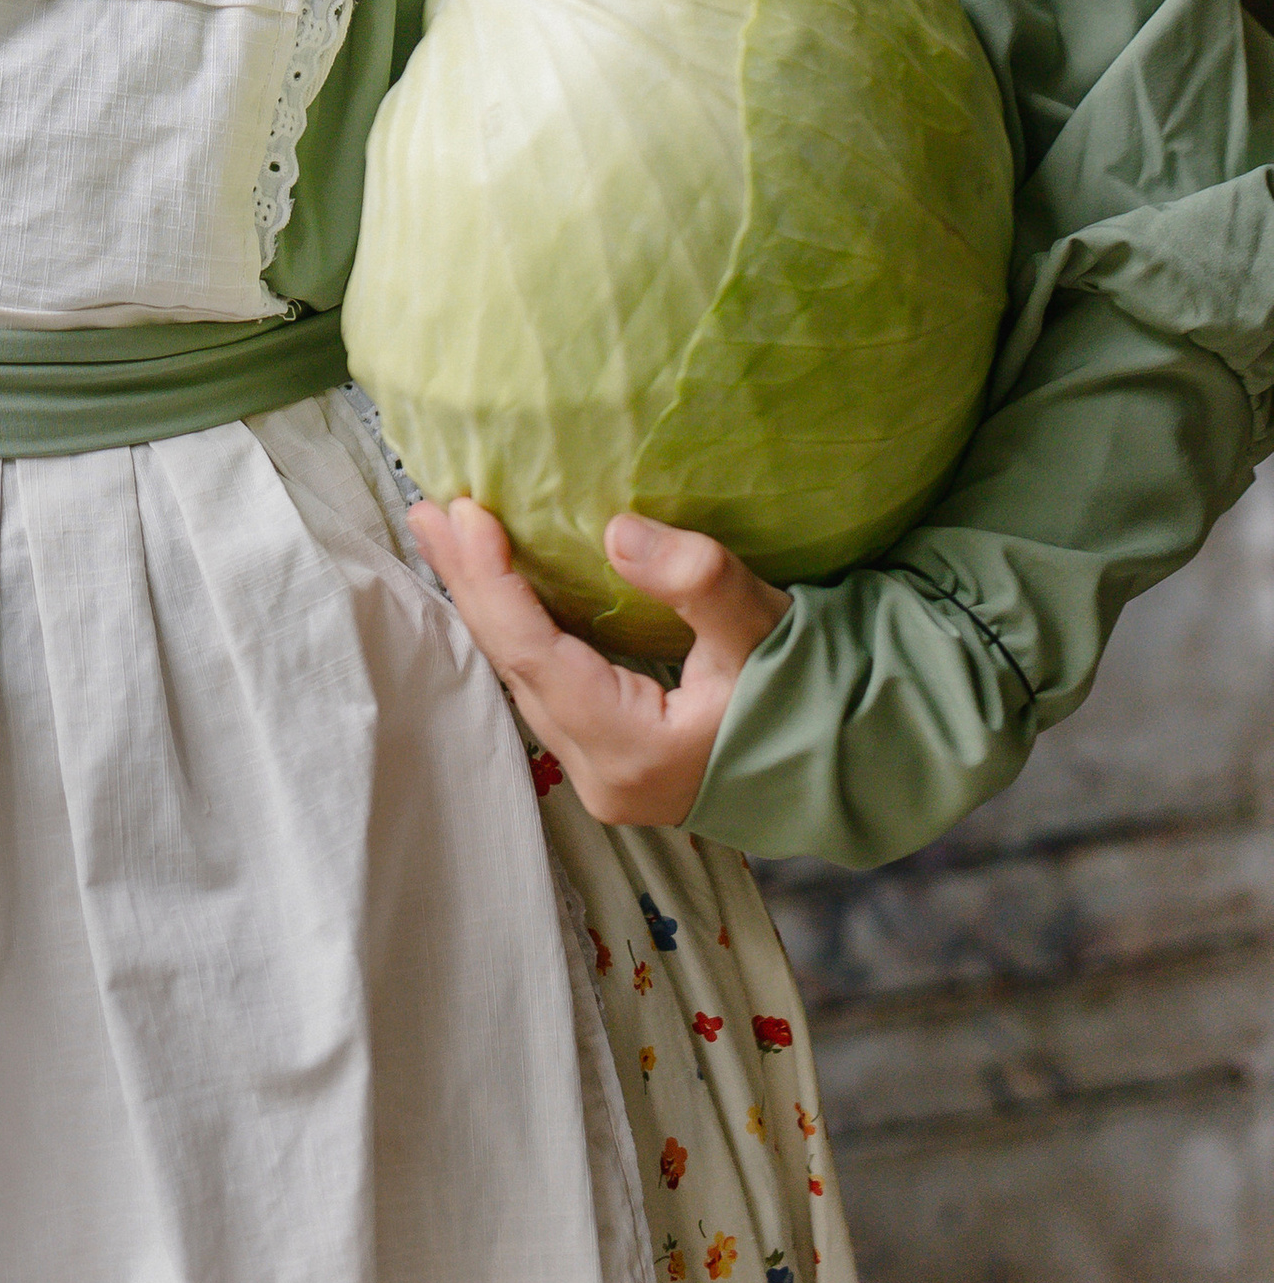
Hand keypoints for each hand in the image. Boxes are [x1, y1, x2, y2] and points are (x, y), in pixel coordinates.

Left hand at [407, 495, 788, 827]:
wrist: (855, 757)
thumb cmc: (816, 692)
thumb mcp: (766, 629)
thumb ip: (699, 581)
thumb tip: (616, 533)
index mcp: (632, 751)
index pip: (535, 655)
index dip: (492, 583)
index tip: (462, 513)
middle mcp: (603, 773)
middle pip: (514, 665)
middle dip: (469, 584)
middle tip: (428, 510)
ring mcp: (604, 771)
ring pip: (522, 675)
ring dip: (486, 601)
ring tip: (448, 534)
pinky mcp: (612, 755)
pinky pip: (543, 681)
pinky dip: (517, 625)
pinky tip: (500, 583)